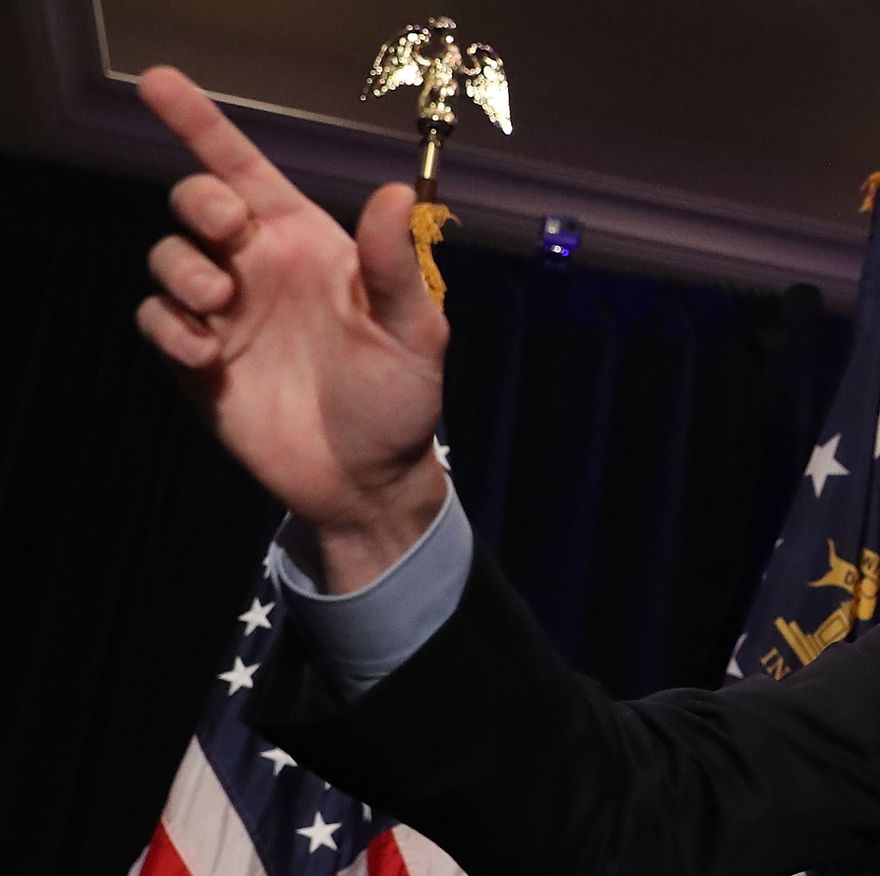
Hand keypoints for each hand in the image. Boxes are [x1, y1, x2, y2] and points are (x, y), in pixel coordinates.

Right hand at [135, 66, 447, 590]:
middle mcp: (260, 268)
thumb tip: (394, 191)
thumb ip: (397, 266)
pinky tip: (209, 358)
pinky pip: (155, 320)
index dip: (202, 124)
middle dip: (199, 202)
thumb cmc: (399, 398)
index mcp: (309, 245)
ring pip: (168, 257)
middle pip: (197, 201)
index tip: (158, 83)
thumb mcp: (414, 333)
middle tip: (230, 235)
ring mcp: (225, 313)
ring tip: (221, 309)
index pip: (248, 171)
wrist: (367, 478)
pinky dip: (170, 329)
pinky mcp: (196, 359)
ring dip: (183, 272)